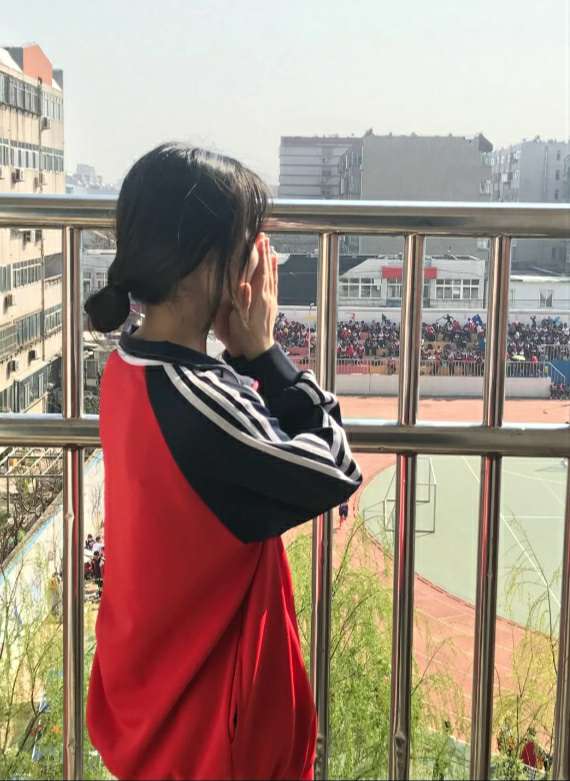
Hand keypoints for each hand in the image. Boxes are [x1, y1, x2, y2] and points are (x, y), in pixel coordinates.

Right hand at [218, 234, 277, 359]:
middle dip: (265, 253)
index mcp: (259, 298)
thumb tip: (245, 285)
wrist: (258, 348)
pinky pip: (274, 283)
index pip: (261, 272)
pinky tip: (274, 265)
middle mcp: (267, 296)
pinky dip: (274, 272)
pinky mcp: (271, 303)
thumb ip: (243, 301)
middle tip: (264, 237)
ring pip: (272, 275)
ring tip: (270, 246)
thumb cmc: (245, 335)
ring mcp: (271, 300)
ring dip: (270, 260)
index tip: (258, 241)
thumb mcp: (240, 319)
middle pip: (268, 270)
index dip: (260, 256)